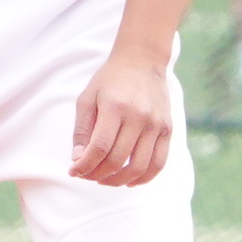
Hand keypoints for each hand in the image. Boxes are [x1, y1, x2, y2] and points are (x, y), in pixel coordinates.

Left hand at [70, 51, 175, 185]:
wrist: (142, 61)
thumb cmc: (109, 80)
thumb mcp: (87, 98)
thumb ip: (81, 130)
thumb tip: (78, 160)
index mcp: (115, 107)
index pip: (99, 147)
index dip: (85, 165)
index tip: (74, 172)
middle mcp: (138, 116)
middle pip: (117, 159)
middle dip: (97, 174)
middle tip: (87, 175)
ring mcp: (156, 124)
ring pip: (138, 167)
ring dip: (118, 180)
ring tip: (104, 180)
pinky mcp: (167, 129)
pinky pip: (158, 163)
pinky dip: (143, 178)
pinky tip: (128, 181)